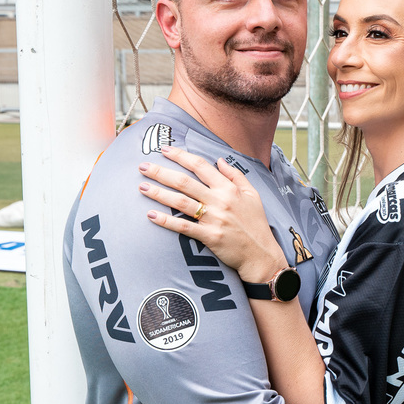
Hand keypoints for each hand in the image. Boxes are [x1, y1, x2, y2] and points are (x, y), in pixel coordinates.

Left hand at [138, 147, 286, 281]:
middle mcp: (220, 201)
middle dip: (161, 172)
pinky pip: (184, 227)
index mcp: (229, 188)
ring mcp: (214, 219)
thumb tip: (219, 159)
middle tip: (143, 166)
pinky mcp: (210, 237)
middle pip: (185, 182)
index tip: (164, 150)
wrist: (261, 254)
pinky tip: (151, 215)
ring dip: (159, 193)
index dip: (180, 156)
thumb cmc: (256, 224)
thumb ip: (235, 175)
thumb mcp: (252, 194)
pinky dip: (166, 221)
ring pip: (181, 202)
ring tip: (142, 187)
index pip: (200, 166)